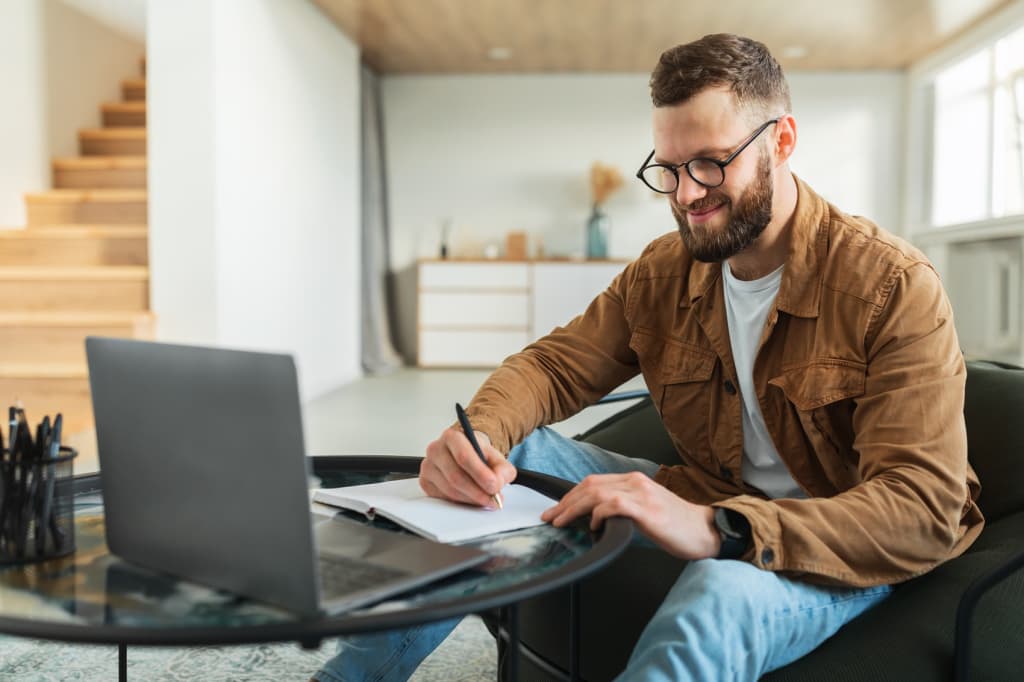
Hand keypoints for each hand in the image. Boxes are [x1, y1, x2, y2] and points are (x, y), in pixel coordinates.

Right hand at [420, 426, 516, 507]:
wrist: (466, 453)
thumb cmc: (478, 454)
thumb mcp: (496, 457)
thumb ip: (502, 469)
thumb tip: (497, 483)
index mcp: (452, 437)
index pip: (463, 456)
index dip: (480, 474)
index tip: (494, 485)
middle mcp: (436, 449)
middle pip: (456, 476)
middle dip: (477, 492)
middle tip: (493, 499)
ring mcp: (428, 466)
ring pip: (450, 490)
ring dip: (471, 499)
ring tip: (486, 500)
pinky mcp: (425, 482)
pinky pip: (443, 498)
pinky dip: (460, 502)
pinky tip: (471, 498)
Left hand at [540, 472, 720, 559]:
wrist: (705, 531)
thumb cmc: (677, 525)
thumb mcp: (644, 511)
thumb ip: (622, 509)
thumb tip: (593, 519)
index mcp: (634, 480)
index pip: (593, 482)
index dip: (570, 495)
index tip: (555, 509)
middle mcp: (635, 482)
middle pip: (589, 485)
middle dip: (564, 502)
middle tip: (550, 517)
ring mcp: (641, 494)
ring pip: (596, 493)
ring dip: (573, 508)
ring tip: (561, 522)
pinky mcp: (646, 509)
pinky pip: (613, 505)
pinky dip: (597, 514)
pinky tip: (591, 525)